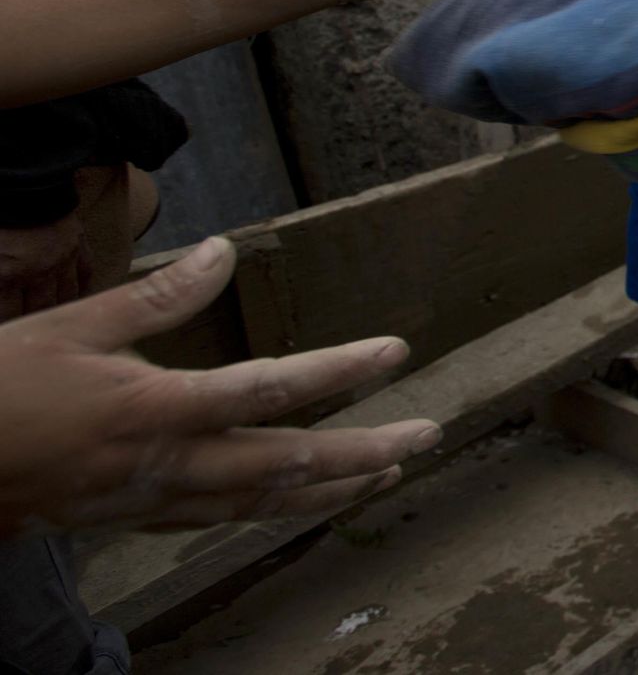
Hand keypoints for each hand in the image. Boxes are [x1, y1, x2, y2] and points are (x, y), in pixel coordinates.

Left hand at [0, 214, 87, 321]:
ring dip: (58, 309)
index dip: (9, 322)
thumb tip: (2, 288)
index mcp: (8, 275)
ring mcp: (64, 259)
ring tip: (54, 320)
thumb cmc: (0, 217)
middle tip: (32, 327)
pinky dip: (82, 288)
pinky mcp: (79, 245)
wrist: (24, 179)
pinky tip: (76, 298)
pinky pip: (86, 274)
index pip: (8, 314)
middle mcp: (39, 273)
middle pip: (40, 310)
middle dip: (34, 321)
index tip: (12, 331)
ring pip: (66, 297)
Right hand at [0, 237, 438, 536]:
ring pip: (265, 501)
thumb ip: (159, 294)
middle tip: (430, 432)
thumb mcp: (76, 325)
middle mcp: (167, 463)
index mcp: (155, 409)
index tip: (396, 351)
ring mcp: (154, 500)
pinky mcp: (137, 518)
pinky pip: (225, 517)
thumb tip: (227, 250)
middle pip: (289, 463)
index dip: (339, 370)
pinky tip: (306, 496)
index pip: (270, 389)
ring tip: (390, 471)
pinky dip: (277, 508)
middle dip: (366, 450)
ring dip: (334, 488)